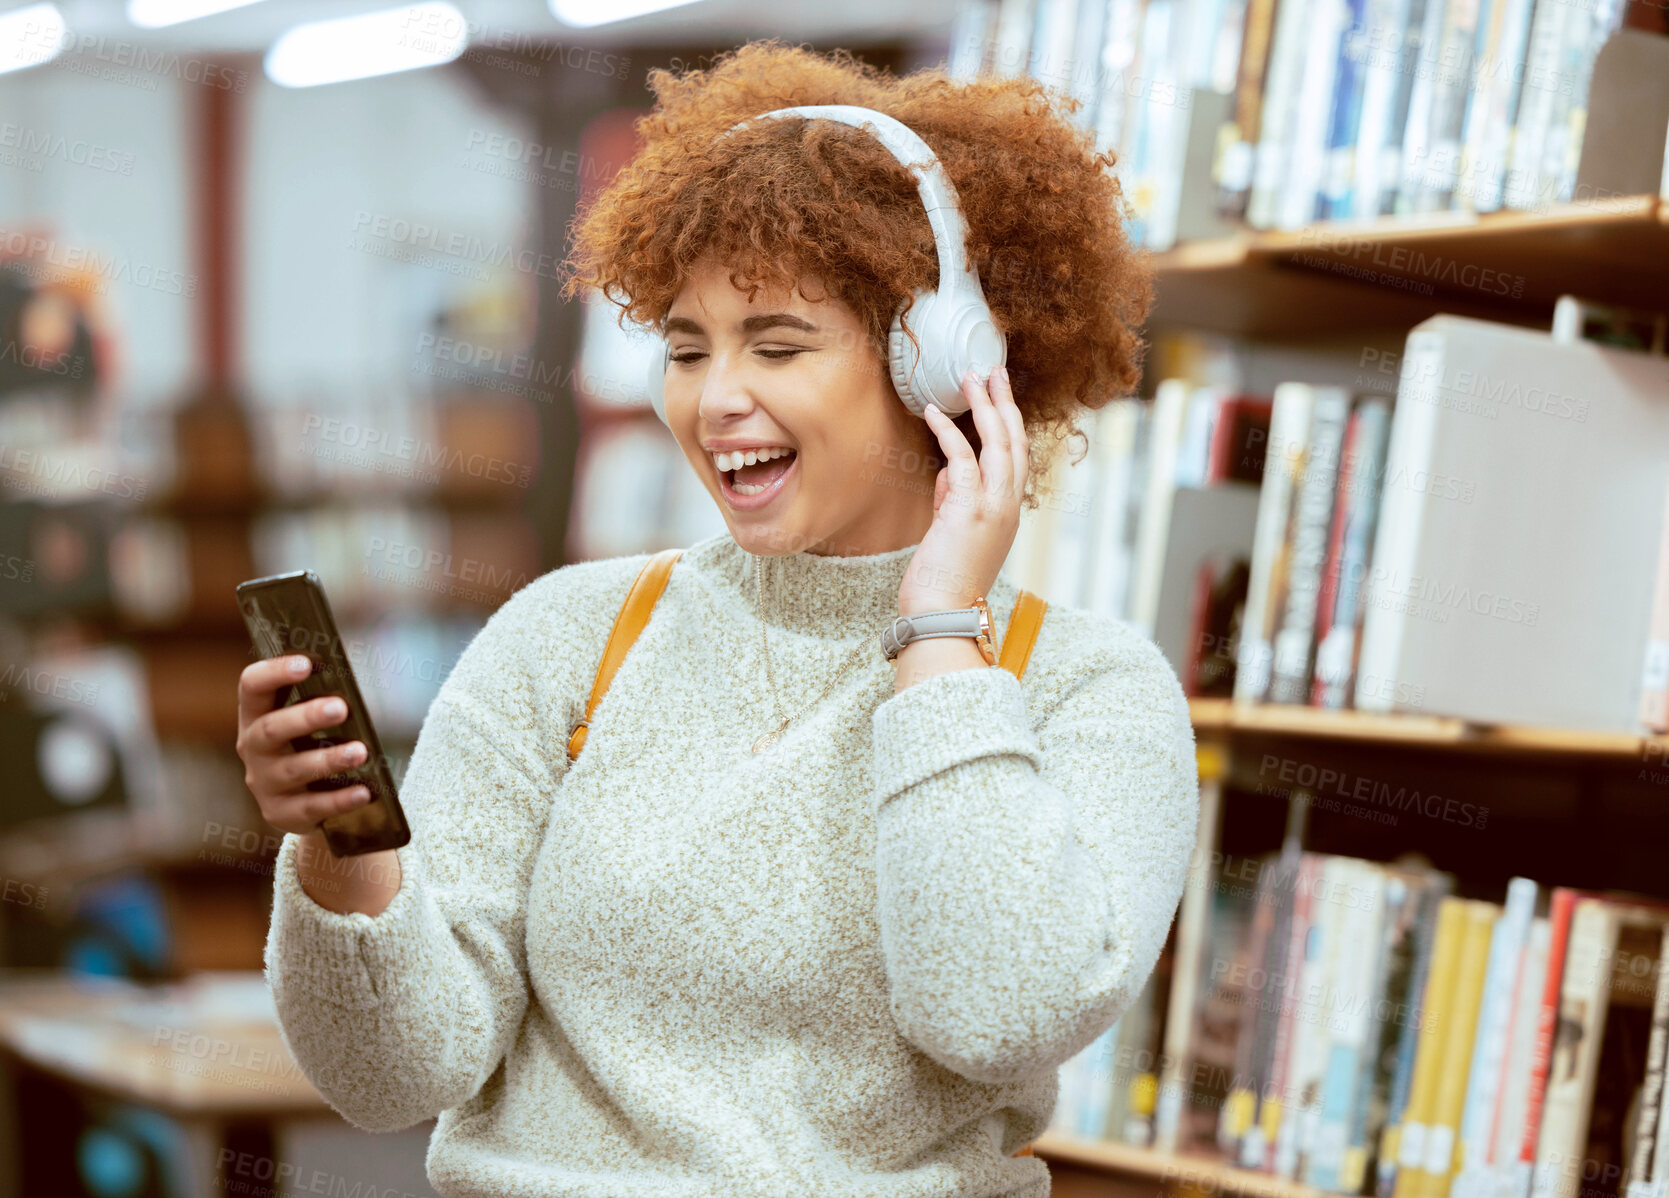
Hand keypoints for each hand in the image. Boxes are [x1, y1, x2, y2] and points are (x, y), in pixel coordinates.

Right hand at [235, 654, 374, 835]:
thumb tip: (352, 688)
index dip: (274, 672)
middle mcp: (253, 748)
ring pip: (294, 769)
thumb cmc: (310, 746)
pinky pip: (312, 806)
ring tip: (361, 752)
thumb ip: (321, 701)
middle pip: (272, 728)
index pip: (252, 686)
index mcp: (256, 715)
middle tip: (341, 707)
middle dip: (306, 717)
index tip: (306, 663)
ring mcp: (264, 783)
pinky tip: (365, 793)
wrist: (304, 802)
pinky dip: (340, 799)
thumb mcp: (308, 723)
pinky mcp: (281, 813)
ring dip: (329, 759)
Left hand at [898, 363, 1026, 615]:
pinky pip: (961, 457)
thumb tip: (946, 473)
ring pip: (998, 442)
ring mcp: (993, 506)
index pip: (1017, 458)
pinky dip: (948, 431)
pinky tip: (935, 412)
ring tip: (972, 377)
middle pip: (1015, 441)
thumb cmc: (944, 582)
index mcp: (1009, 513)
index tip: (1000, 397)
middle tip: (994, 372)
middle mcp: (1009, 506)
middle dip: (1005, 402)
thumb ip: (953, 501)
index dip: (1010, 424)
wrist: (943, 614)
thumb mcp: (952, 534)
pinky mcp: (970, 508)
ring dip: (985, 405)